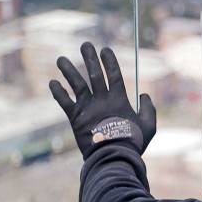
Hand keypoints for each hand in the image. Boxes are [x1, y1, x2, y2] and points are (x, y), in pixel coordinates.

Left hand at [49, 42, 156, 158]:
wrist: (113, 156)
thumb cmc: (132, 142)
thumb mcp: (149, 126)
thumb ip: (149, 109)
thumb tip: (144, 95)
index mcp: (119, 99)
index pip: (114, 74)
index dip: (109, 61)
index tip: (105, 50)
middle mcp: (102, 100)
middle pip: (95, 74)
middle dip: (90, 58)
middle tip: (86, 45)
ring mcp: (87, 108)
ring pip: (77, 84)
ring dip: (68, 70)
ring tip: (60, 59)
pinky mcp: (75, 118)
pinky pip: (64, 102)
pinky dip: (58, 92)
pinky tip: (53, 82)